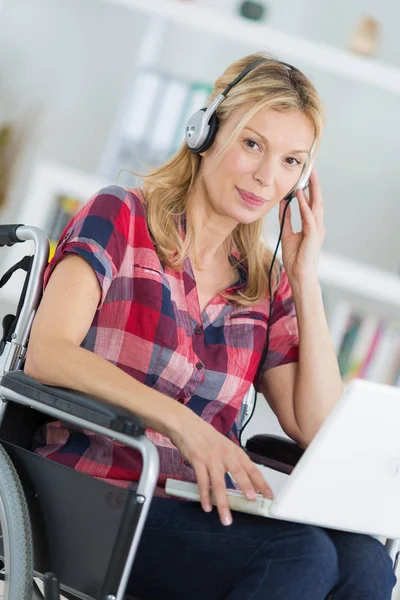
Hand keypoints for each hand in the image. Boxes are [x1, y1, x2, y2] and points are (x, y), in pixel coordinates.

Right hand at [168, 411, 273, 525]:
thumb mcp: (226, 448)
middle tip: (252, 501)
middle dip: (246, 487)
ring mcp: (211, 458)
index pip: (252, 469)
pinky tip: (207, 506)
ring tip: (226, 518)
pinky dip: (204, 496)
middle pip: (238, 473)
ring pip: (219, 483)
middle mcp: (226, 455)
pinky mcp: (198, 461)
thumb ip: (235, 465)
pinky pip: (202, 482)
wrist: (188, 426)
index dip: (261, 483)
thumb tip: (248, 484)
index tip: (269, 496)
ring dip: (223, 502)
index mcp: (235, 452)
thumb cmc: (207, 438)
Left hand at [278, 169, 325, 286]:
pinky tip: (300, 196)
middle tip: (311, 169)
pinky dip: (305, 206)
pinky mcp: (313, 235)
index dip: (310, 188)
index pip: (312, 202)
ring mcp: (317, 229)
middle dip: (314, 184)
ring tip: (308, 177)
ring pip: (316, 205)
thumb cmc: (296, 257)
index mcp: (312, 224)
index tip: (306, 175)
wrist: (299, 274)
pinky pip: (308, 217)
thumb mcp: (287, 234)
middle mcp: (317, 224)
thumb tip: (283, 205)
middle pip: (317, 200)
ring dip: (312, 191)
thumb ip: (286, 219)